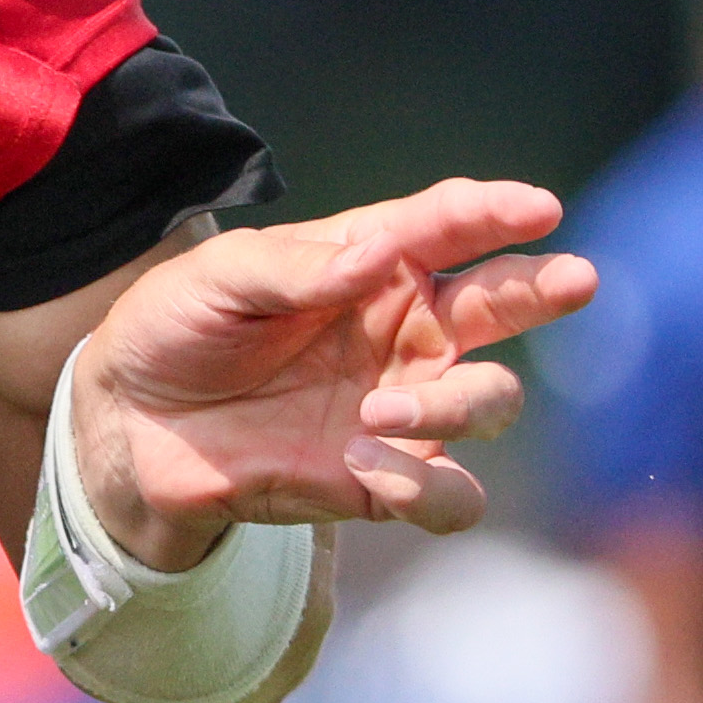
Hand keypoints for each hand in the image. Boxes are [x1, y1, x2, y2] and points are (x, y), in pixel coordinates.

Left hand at [71, 179, 590, 572]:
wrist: (129, 424)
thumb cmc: (176, 329)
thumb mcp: (215, 281)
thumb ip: (293, 268)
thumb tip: (376, 254)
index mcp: (373, 263)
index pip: (447, 226)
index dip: (495, 212)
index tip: (538, 206)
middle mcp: (406, 332)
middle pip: (503, 305)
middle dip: (544, 289)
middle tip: (573, 278)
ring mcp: (404, 407)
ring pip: (490, 401)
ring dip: (456, 405)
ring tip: (380, 409)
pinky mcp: (384, 481)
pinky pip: (451, 496)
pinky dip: (429, 488)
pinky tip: (370, 467)